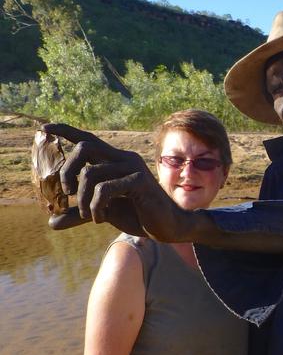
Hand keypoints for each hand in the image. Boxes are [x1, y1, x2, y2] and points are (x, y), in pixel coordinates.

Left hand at [42, 123, 188, 240]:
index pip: (88, 139)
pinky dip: (96, 206)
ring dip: (82, 199)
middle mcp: (124, 158)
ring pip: (90, 173)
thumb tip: (52, 222)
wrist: (167, 227)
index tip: (44, 128)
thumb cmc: (137, 215)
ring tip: (90, 215)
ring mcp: (133, 167)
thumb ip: (79, 214)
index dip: (66, 131)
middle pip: (84, 148)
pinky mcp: (139, 180)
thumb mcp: (102, 212)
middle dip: (68, 170)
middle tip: (66, 193)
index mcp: (115, 161)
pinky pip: (104, 189)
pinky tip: (101, 218)